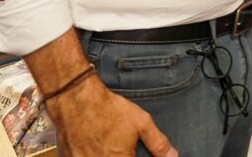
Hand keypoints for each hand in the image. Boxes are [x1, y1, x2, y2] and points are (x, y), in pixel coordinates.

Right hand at [47, 75, 177, 156]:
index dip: (133, 156)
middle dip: (120, 154)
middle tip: (117, 144)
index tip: (130, 150)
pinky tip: (91, 146)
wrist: (77, 101)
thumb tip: (173, 156)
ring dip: (105, 154)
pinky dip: (90, 155)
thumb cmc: (110, 110)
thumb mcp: (141, 122)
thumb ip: (158, 143)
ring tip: (105, 144)